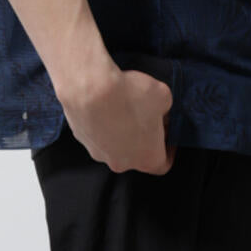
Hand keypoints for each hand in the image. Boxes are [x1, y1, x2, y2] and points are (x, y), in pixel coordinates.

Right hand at [59, 63, 175, 174]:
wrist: (91, 87)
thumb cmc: (128, 96)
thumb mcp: (164, 96)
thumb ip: (165, 107)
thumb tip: (159, 106)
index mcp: (147, 157)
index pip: (163, 163)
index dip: (168, 148)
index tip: (168, 135)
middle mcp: (122, 162)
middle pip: (137, 153)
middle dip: (143, 135)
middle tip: (146, 115)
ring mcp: (99, 152)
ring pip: (115, 144)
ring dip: (121, 129)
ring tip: (123, 105)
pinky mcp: (81, 138)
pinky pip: (96, 133)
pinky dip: (102, 121)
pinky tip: (106, 102)